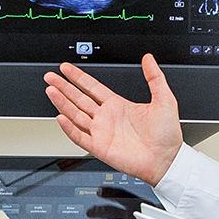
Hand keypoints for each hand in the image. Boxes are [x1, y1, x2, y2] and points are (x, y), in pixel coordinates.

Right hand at [45, 55, 182, 184]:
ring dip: (62, 103)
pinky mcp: (100, 148)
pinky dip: (69, 128)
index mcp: (118, 105)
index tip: (66, 68)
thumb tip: (149, 58)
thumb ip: (154, 77)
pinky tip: (60, 116)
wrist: (167, 160)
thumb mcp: (164, 99)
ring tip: (51, 90)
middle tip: (51, 76)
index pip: (92, 88)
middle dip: (63, 87)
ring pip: (75, 115)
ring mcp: (101, 132)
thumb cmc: (167, 135)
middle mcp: (106, 118)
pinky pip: (79, 136)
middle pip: (79, 99)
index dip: (78, 77)